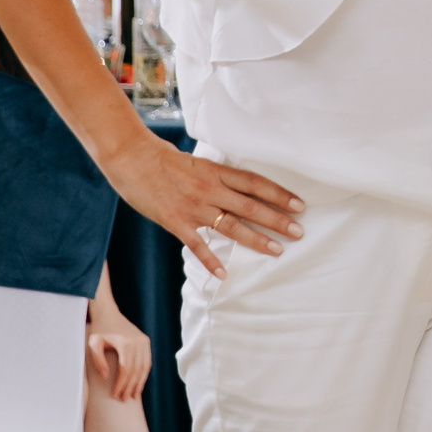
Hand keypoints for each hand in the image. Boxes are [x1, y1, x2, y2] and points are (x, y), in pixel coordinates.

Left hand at [85, 302, 151, 401]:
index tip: (115, 395)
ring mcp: (144, 341)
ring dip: (139, 383)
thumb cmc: (98, 331)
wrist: (108, 314)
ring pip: (144, 367)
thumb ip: (98, 361)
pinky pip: (147, 361)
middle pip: (136, 370)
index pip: (126, 370)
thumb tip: (107, 376)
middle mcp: (138, 342)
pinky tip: (138, 384)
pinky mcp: (146, 341)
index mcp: (126, 343)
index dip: (121, 384)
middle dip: (130, 386)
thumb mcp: (93, 344)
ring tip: (133, 396)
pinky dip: (143, 374)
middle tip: (124, 399)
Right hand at [103, 132, 303, 278]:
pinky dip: (210, 261)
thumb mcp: (198, 162)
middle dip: (277, 220)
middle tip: (298, 232)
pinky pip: (197, 245)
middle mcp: (210, 189)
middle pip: (251, 206)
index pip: (256, 183)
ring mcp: (194, 207)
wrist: (132, 158)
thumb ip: (218, 176)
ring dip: (256, 240)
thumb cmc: (164, 159)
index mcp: (217, 171)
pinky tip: (224, 274)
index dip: (280, 194)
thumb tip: (239, 186)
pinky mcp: (176, 221)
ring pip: (232, 226)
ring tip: (277, 250)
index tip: (299, 205)